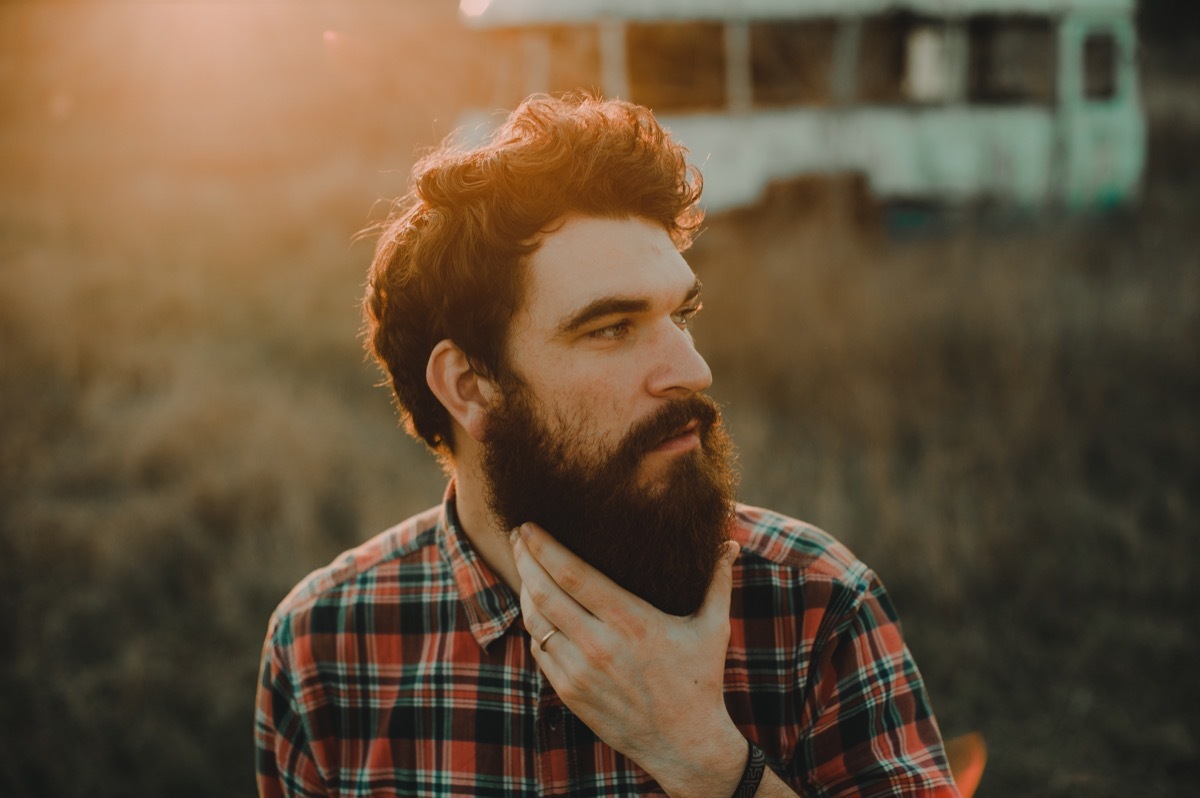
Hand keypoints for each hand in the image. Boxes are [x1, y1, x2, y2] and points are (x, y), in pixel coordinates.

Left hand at [511, 522, 745, 797]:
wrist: (684, 745)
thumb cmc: (699, 681)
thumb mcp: (713, 628)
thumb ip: (717, 581)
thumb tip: (728, 541)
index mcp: (631, 622)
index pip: (573, 574)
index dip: (544, 547)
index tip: (528, 525)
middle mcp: (599, 645)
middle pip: (544, 592)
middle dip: (524, 558)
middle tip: (516, 535)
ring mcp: (579, 671)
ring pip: (535, 621)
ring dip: (524, 589)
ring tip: (524, 566)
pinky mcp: (569, 692)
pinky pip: (540, 649)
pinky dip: (534, 624)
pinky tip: (537, 608)